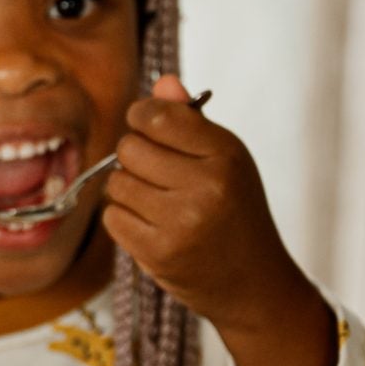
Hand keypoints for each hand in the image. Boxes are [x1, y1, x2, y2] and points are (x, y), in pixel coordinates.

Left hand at [101, 75, 336, 365]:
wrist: (252, 283)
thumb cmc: (235, 211)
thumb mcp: (226, 160)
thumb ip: (190, 121)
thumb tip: (162, 82)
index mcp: (226, 155)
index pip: (157, 116)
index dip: (141, 116)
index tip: (144, 125)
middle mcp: (205, 186)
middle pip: (129, 148)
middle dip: (134, 156)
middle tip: (156, 172)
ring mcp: (181, 222)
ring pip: (116, 184)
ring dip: (128, 190)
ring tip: (158, 202)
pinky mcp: (158, 253)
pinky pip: (112, 217)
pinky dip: (124, 219)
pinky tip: (151, 226)